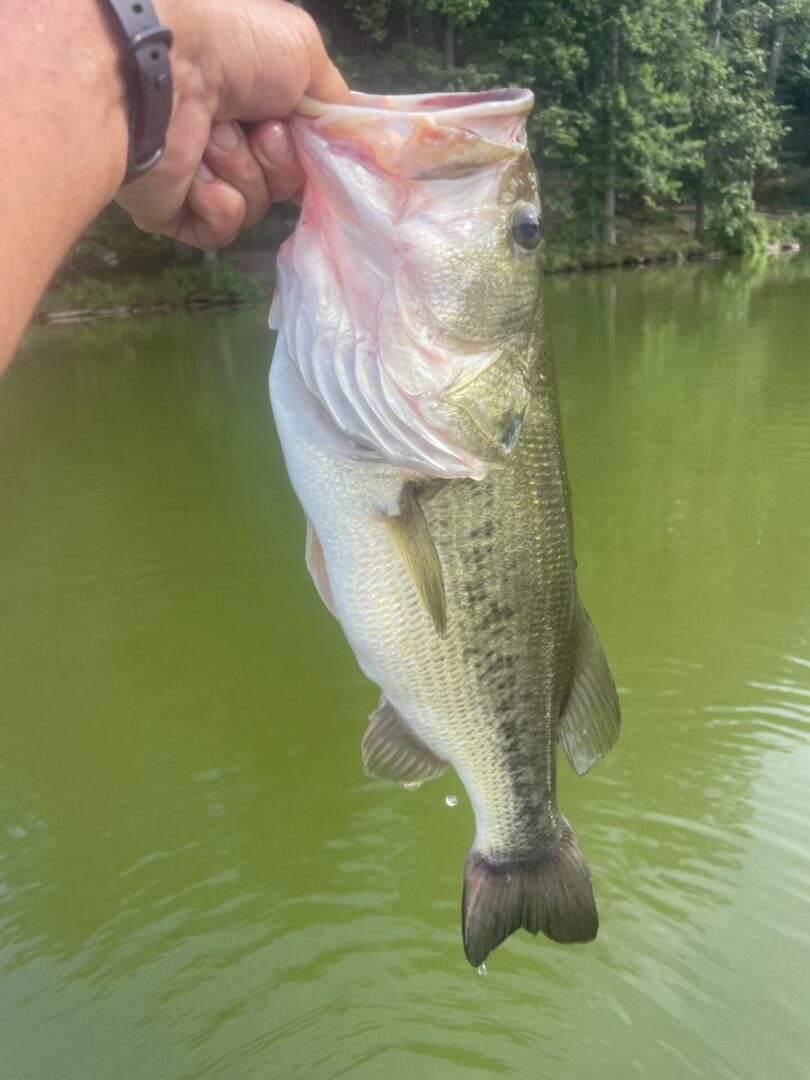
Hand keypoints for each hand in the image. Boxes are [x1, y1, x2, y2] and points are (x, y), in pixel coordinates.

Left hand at [115, 0, 347, 249]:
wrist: (158, 73)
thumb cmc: (231, 47)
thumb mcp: (304, 53)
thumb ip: (333, 100)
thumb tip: (343, 136)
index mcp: (253, 99)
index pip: (301, 147)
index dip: (309, 148)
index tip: (308, 135)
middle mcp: (226, 135)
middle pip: (283, 182)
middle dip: (278, 160)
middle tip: (258, 130)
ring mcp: (198, 173)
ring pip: (254, 205)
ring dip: (243, 171)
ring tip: (213, 137)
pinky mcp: (174, 210)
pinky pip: (221, 230)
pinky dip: (219, 204)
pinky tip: (200, 177)